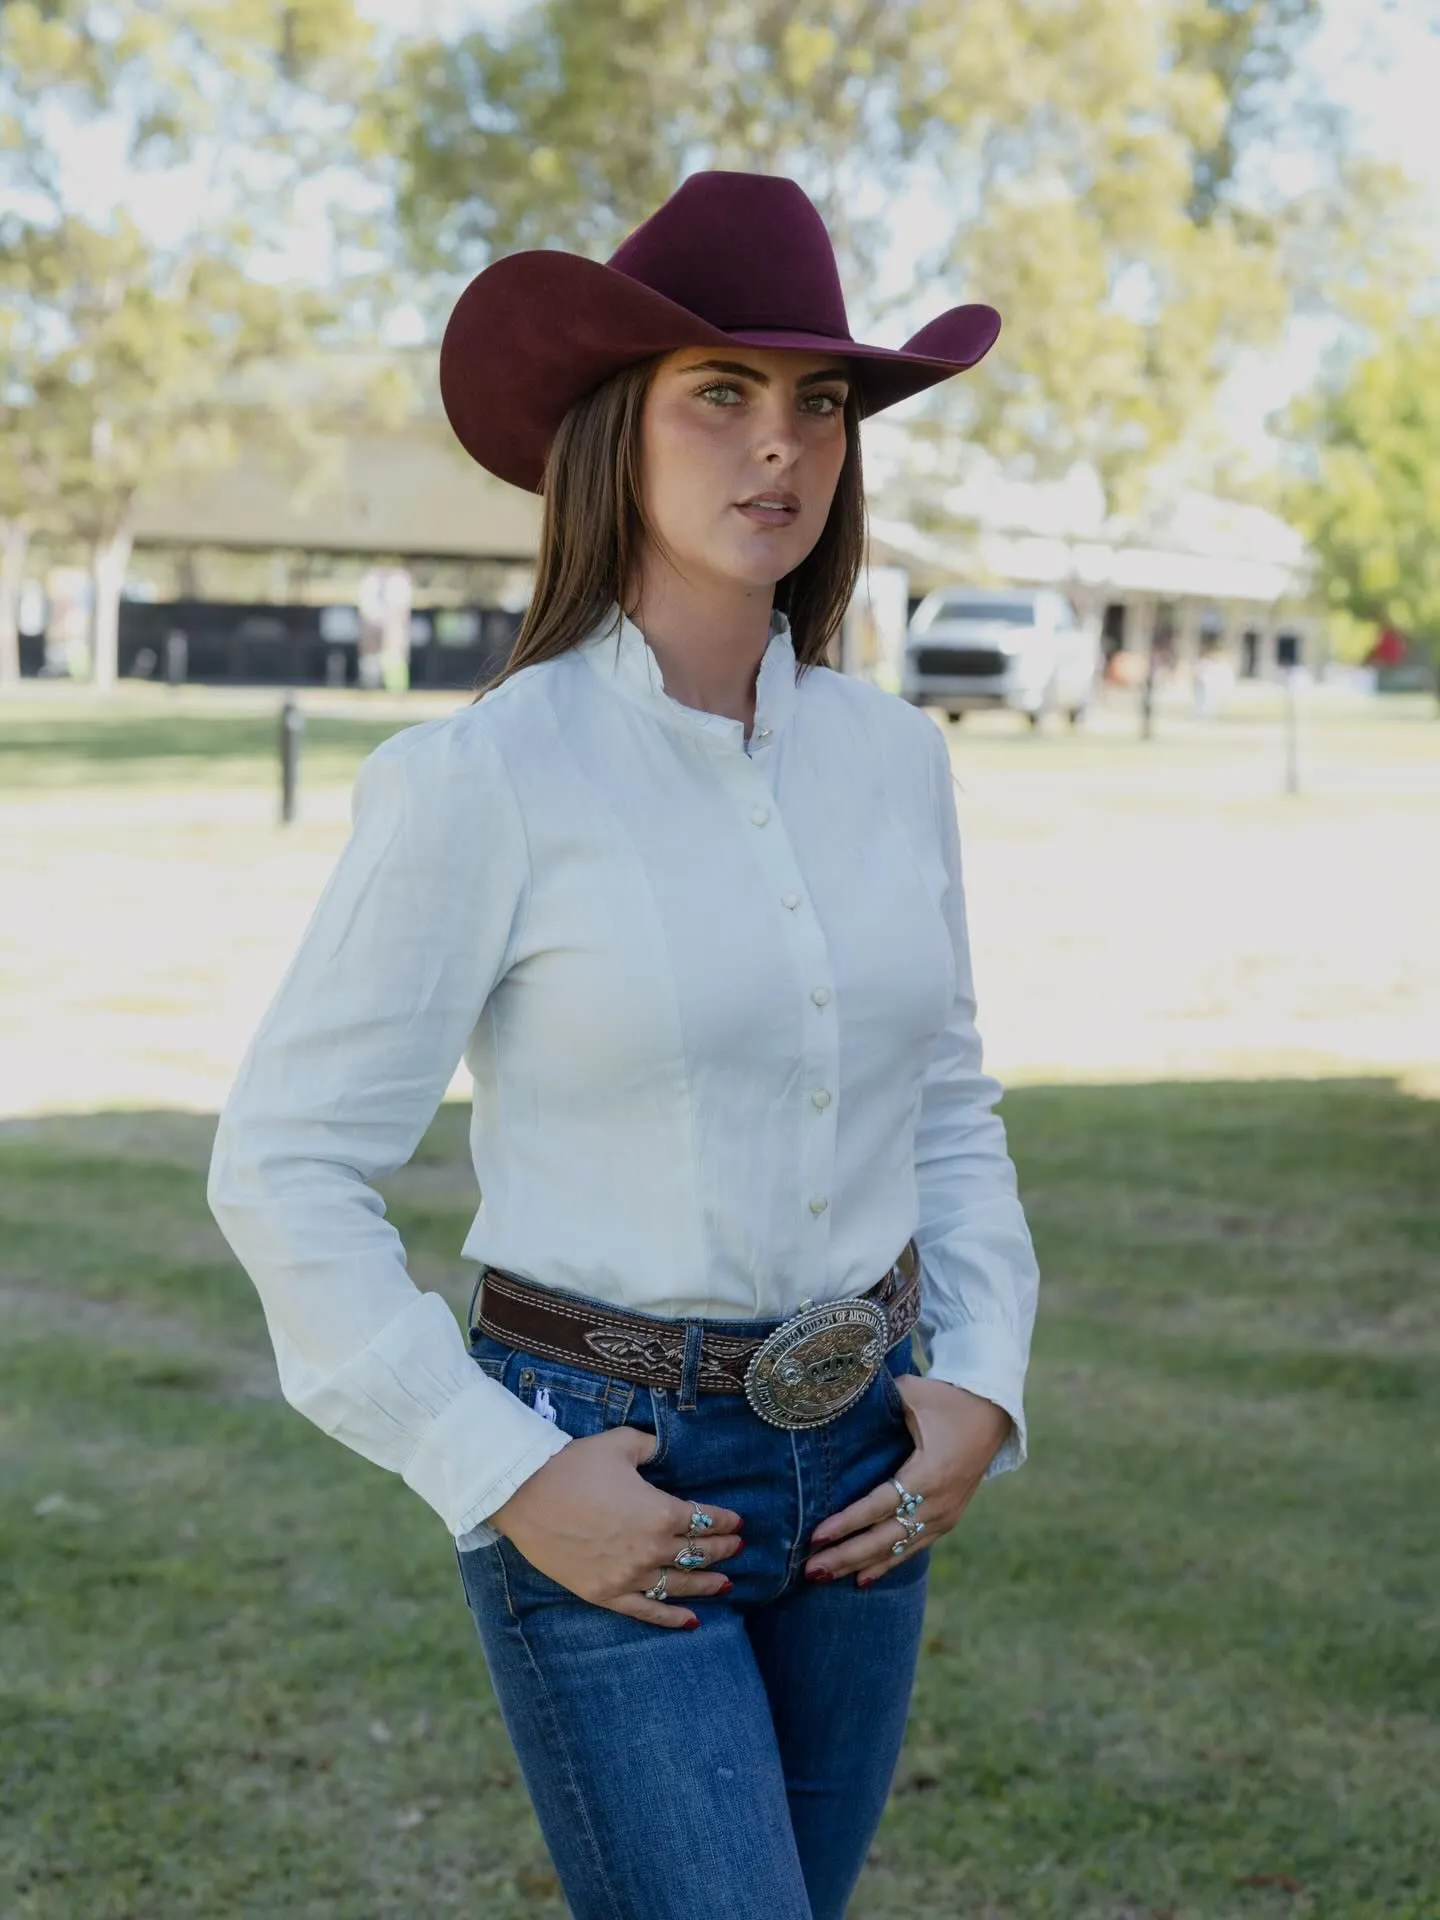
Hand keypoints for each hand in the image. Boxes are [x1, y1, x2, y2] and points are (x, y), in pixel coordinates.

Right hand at [488, 1425, 742, 1628]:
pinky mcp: (606, 1594)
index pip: (705, 1519)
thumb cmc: (574, 1465)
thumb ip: (650, 1446)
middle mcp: (651, 1549)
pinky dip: (671, 1618)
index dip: (725, 1521)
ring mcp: (629, 1576)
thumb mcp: (620, 1444)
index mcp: (660, 1511)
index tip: (738, 1523)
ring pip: (679, 1585)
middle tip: (738, 1549)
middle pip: (698, 1554)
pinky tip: (691, 1621)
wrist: (525, 1494)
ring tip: (727, 1584)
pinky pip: (646, 1611)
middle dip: (722, 1551)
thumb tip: (662, 1447)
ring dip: (707, 1584)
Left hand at [803, 1377, 1009, 1586]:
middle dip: (846, 1555)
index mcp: (929, 1473)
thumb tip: (834, 1396)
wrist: (994, 1412)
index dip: (847, 1523)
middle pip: (885, 1538)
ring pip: (897, 1549)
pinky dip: (886, 1563)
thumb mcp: (912, 1392)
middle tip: (810, 1570)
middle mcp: (938, 1503)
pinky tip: (862, 1578)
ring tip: (824, 1576)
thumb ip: (877, 1400)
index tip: (816, 1537)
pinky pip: (912, 1547)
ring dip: (860, 1565)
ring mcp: (945, 1515)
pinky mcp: (948, 1519)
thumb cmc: (949, 1399)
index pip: (879, 1505)